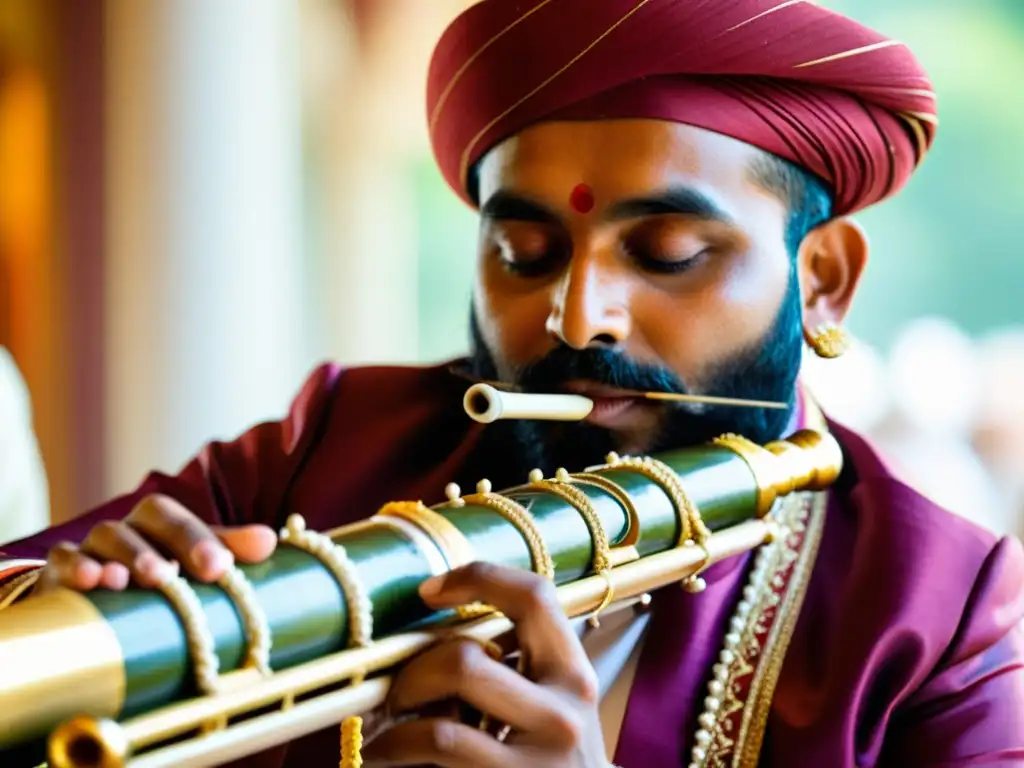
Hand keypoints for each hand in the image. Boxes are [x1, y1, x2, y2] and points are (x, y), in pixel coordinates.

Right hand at [35, 494, 277, 592]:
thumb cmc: (156, 577)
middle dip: (159, 548)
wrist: (95, 602)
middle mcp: (125, 530)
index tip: (220, 569)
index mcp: (158, 523)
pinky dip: (75, 569)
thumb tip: (269, 540)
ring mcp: (89, 549)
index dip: (197, 539)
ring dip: (121, 558)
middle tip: (171, 577)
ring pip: (104, 540)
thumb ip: (227, 550)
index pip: (176, 518)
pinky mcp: (58, 574)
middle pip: (141, 524)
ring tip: (129, 580)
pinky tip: (90, 581)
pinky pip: (62, 562)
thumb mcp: (191, 562)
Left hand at [363, 561, 607, 766]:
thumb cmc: (552, 750)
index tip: (429, 591)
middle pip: (467, 659)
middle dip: (415, 669)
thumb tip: (438, 620)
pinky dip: (396, 743)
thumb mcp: (551, 698)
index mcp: (572, 672)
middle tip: (397, 686)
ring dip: (403, 705)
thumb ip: (516, 661)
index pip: (534, 597)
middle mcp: (562, 711)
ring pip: (446, 709)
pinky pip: (439, 743)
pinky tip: (383, 750)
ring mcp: (536, 757)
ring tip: (387, 716)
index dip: (478, 578)